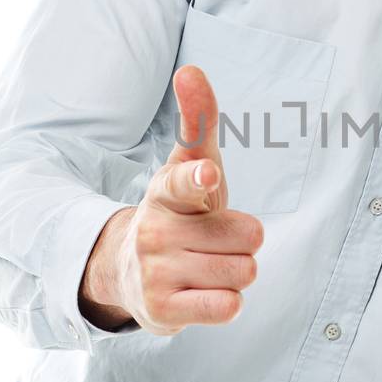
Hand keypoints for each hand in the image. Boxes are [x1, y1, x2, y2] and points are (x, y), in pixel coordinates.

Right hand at [80, 64, 264, 335]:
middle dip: (242, 241)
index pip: (185, 182)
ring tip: (207, 266)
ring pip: (244, 272)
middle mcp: (156, 230)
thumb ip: (197, 121)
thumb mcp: (190, 166)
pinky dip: (227, 302)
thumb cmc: (180, 211)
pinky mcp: (163, 311)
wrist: (132, 272)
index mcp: (166, 190)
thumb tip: (191, 69)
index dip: (199, 178)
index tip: (207, 175)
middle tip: (212, 241)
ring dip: (237, 272)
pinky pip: (227, 307)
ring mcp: (156, 272)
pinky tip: (204, 293)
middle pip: (249, 237)